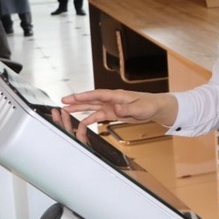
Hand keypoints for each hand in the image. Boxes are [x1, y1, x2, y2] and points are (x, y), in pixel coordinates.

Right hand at [61, 89, 177, 142]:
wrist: (155, 108)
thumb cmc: (149, 105)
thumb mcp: (140, 109)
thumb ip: (128, 109)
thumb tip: (117, 109)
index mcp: (117, 96)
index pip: (98, 95)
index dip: (86, 96)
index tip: (74, 97)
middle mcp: (111, 100)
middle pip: (91, 99)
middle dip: (77, 101)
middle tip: (63, 102)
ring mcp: (111, 106)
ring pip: (92, 107)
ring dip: (79, 109)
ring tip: (66, 111)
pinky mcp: (113, 113)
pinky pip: (98, 115)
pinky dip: (89, 119)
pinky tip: (81, 123)